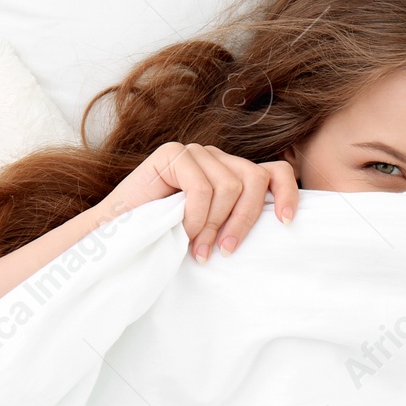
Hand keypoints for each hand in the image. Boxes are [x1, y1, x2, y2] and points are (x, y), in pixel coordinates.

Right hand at [94, 142, 298, 261]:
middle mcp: (217, 158)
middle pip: (255, 180)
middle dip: (243, 221)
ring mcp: (195, 152)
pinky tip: (182, 231)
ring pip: (229, 187)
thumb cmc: (167, 238)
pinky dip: (195, 217)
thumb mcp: (215, 230)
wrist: (117, 235)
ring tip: (198, 249)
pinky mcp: (173, 152)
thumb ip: (238, 218)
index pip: (275, 171)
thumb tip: (280, 226)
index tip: (286, 223)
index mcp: (232, 173)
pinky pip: (202, 188)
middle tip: (225, 253)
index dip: (288, 193)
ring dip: (213, 226)